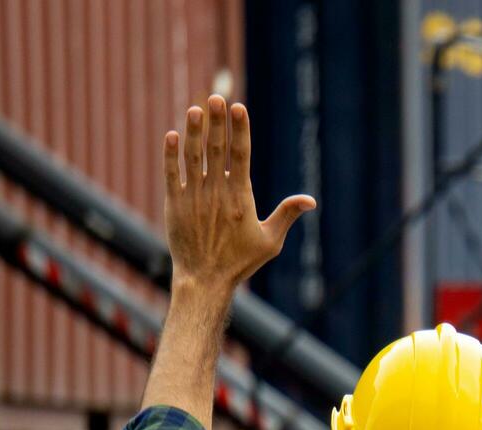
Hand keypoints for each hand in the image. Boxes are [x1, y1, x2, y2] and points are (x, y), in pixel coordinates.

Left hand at [164, 94, 314, 289]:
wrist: (205, 279)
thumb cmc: (240, 262)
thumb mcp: (270, 241)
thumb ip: (287, 215)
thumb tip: (310, 201)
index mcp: (240, 198)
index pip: (240, 156)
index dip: (240, 130)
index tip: (238, 108)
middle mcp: (216, 193)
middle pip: (217, 149)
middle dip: (217, 122)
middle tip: (217, 98)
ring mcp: (193, 197)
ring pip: (193, 157)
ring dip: (194, 131)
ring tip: (196, 109)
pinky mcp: (174, 204)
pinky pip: (171, 173)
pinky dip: (172, 154)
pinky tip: (173, 135)